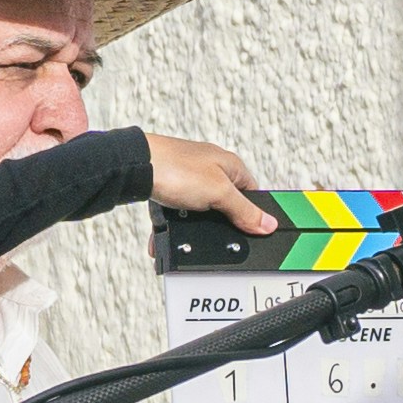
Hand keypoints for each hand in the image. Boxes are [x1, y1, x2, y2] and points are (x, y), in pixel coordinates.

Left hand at [150, 135, 283, 236]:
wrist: (135, 167)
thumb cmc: (175, 169)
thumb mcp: (219, 194)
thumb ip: (244, 210)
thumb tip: (268, 223)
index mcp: (230, 165)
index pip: (254, 193)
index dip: (253, 214)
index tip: (251, 232)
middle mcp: (212, 168)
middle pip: (227, 204)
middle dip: (221, 224)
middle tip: (217, 237)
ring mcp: (190, 177)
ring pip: (201, 210)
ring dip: (194, 226)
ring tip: (188, 235)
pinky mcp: (171, 186)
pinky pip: (179, 212)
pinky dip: (175, 224)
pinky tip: (168, 235)